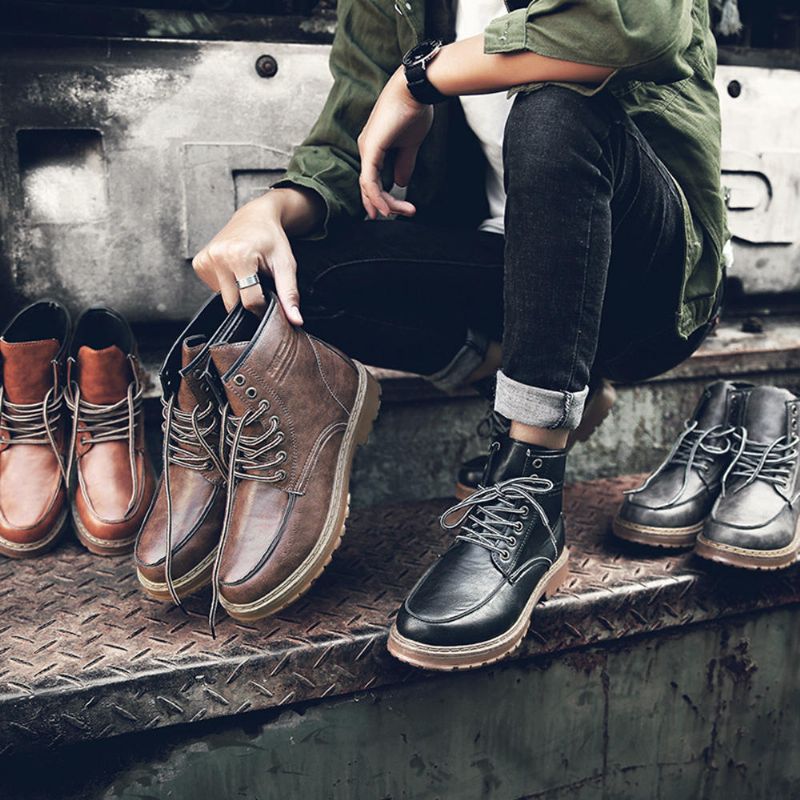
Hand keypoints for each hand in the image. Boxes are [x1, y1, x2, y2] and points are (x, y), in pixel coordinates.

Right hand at [192, 192, 303, 322]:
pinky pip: (215, 289)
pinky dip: (227, 286)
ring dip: (237, 293)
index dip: (263, 306)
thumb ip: (289, 294)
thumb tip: (296, 321)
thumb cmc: (272, 240)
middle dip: (248, 299)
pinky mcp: (199, 263)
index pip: (250, 301)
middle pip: (234, 303)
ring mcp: (205, 259)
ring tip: (247, 273)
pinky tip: (235, 271)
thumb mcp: (286, 266)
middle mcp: (218, 256)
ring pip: (224, 298)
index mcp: (239, 256)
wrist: (256, 217)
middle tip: (259, 282)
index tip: (269, 298)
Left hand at [357, 67, 433, 218]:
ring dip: (385, 203)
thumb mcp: (410, 144)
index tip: (400, 209)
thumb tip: (399, 183)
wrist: (416, 89)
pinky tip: (386, 208)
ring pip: (369, 187)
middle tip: (406, 213)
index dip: (383, 198)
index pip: (374, 180)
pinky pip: (369, 180)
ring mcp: (367, 149)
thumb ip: (404, 164)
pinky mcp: (371, 149)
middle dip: (386, 204)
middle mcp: (367, 149)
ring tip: (404, 211)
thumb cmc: (415, 110)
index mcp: (374, 147)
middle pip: (369, 186)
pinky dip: (377, 197)